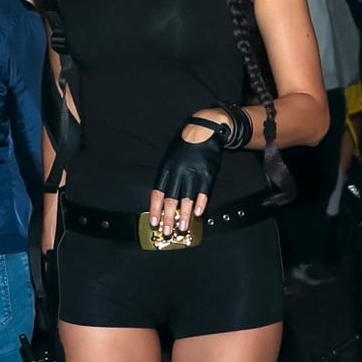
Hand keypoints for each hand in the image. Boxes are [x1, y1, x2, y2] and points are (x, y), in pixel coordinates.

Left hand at [151, 115, 226, 236]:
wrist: (204, 129)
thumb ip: (168, 177)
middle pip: (171, 199)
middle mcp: (178, 172)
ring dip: (184, 215)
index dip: (155, 209)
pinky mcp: (207, 173)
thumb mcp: (170, 158)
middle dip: (168, 217)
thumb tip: (162, 198)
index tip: (154, 222)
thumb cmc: (185, 146)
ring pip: (187, 198)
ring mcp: (193, 173)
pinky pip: (203, 191)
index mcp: (167, 169)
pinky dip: (200, 203)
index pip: (158, 193)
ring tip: (182, 228)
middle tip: (167, 231)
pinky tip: (198, 213)